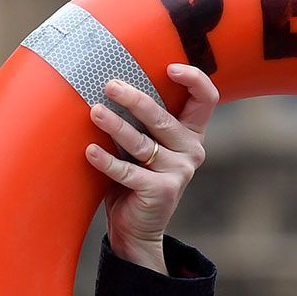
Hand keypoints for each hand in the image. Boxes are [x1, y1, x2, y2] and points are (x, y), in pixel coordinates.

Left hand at [83, 64, 218, 272]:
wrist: (137, 228)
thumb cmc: (134, 178)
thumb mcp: (141, 146)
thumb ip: (138, 123)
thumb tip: (107, 86)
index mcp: (190, 133)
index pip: (206, 99)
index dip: (194, 79)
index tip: (169, 67)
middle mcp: (191, 150)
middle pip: (162, 117)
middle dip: (134, 99)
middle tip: (109, 85)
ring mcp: (179, 172)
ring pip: (142, 143)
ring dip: (115, 126)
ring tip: (95, 112)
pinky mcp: (161, 191)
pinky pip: (128, 171)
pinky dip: (106, 161)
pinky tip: (90, 151)